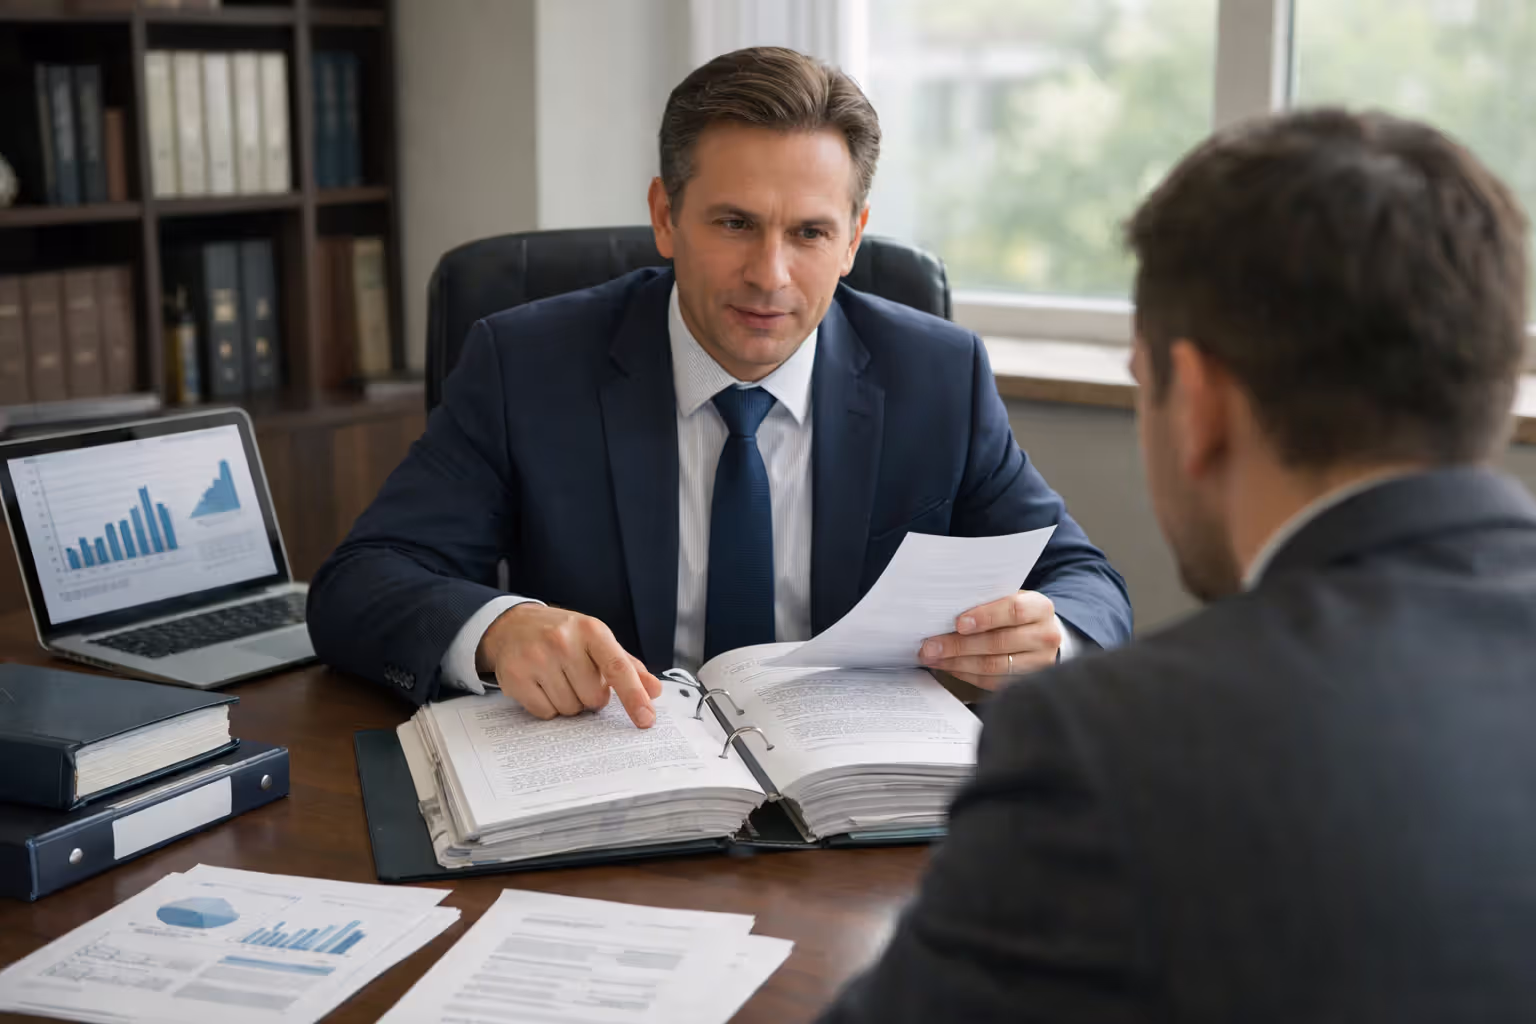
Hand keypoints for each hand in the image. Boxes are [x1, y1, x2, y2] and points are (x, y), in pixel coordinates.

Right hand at [476, 604, 663, 727]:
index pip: (618, 668)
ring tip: (558, 678)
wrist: (512, 625)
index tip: (646, 720)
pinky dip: (547, 706)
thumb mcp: (596, 641)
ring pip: (570, 709)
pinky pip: (545, 713)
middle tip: (578, 677)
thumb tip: (655, 691)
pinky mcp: (516, 677)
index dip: (634, 697)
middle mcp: (563, 641)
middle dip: (590, 696)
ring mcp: (537, 658)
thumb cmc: (562, 636)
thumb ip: (627, 666)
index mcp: (591, 630)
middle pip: (594, 697)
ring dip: (569, 702)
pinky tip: (541, 685)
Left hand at [917, 591, 1061, 689]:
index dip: (985, 617)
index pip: (1014, 610)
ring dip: (957, 663)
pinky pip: (991, 682)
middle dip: (960, 645)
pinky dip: (965, 674)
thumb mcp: (1010, 599)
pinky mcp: (1026, 683)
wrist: (1042, 635)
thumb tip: (946, 609)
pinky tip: (948, 666)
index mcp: (1040, 608)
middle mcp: (1045, 637)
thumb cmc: (1018, 613)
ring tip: (933, 657)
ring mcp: (1038, 664)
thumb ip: (987, 601)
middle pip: (999, 642)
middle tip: (931, 646)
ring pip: (993, 666)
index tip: (958, 624)